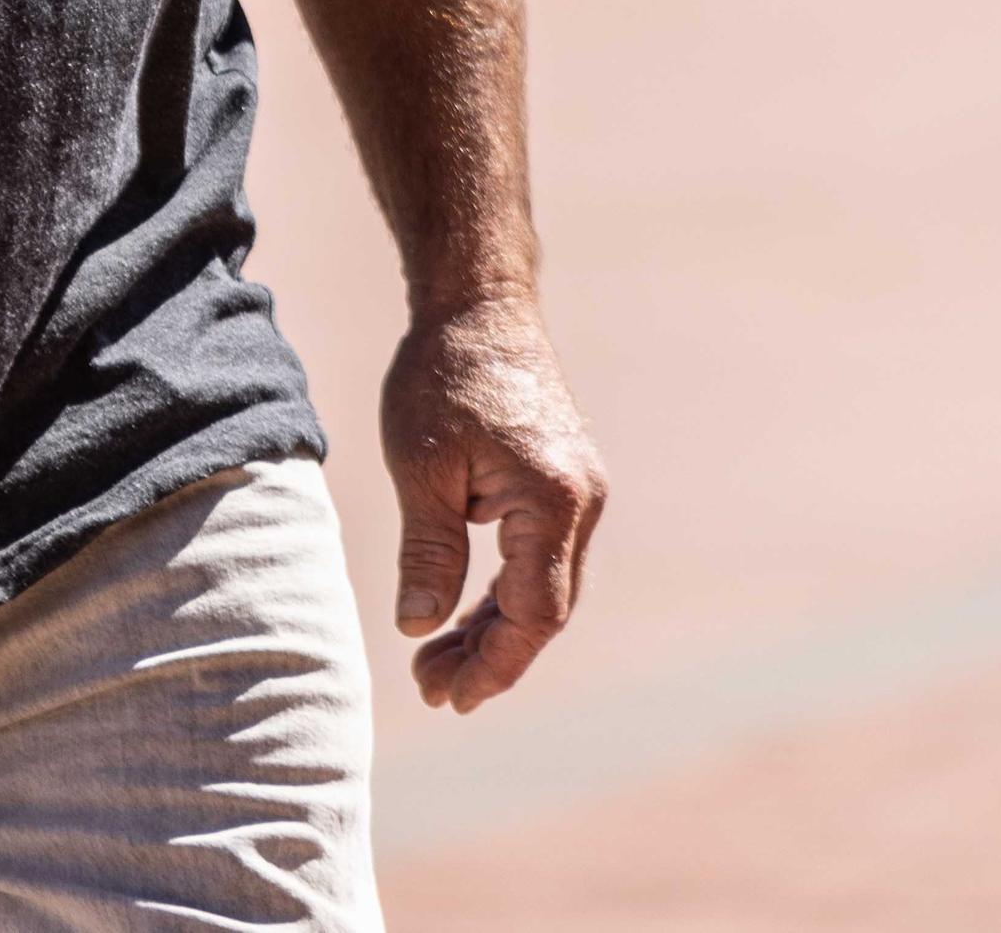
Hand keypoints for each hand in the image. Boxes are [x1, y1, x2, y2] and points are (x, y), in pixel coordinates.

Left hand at [379, 293, 604, 712]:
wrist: (479, 304)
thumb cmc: (443, 375)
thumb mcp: (421, 467)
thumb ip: (427, 552)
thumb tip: (418, 627)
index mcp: (552, 499)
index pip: (533, 613)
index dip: (492, 663)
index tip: (447, 697)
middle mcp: (582, 501)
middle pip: (544, 610)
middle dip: (489, 656)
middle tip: (429, 687)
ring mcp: (579, 491)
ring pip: (544, 588)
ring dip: (494, 628)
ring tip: (435, 660)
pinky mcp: (564, 483)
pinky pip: (540, 558)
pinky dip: (503, 592)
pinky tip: (461, 615)